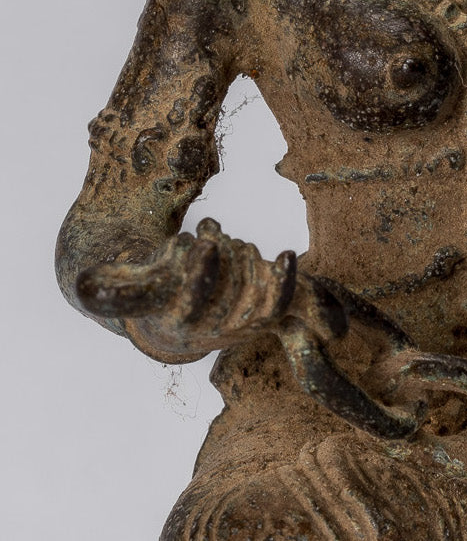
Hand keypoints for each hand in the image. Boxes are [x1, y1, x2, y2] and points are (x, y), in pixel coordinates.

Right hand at [76, 217, 297, 361]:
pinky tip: (285, 255)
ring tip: (219, 238)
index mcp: (174, 323)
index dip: (200, 274)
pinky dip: (284, 281)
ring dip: (241, 254)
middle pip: (226, 284)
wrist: (178, 324)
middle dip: (219, 250)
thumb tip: (83, 283)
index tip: (204, 242)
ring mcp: (239, 325)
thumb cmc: (153, 295)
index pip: (192, 301)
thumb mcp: (130, 290)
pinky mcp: (260, 316)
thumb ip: (110, 288)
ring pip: (251, 285)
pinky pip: (278, 304)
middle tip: (205, 235)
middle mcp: (210, 330)